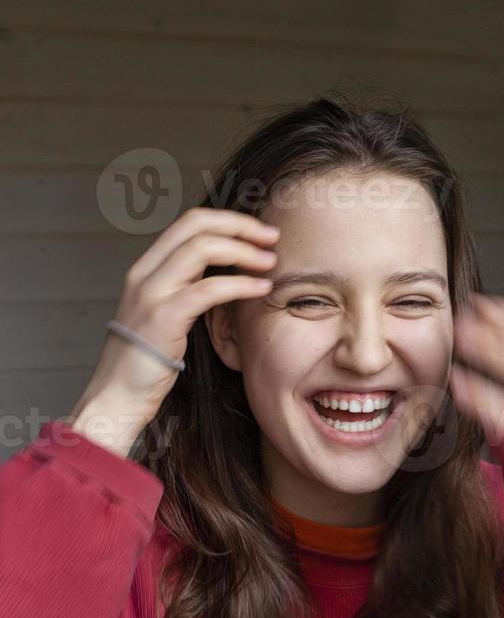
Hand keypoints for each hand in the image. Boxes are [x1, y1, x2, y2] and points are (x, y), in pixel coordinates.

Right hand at [71, 208, 278, 432]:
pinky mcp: (162, 318)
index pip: (188, 223)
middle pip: (196, 224)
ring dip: (243, 250)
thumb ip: (185, 289)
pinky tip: (261, 289)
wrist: (116, 397)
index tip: (258, 232)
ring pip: (202, 248)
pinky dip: (240, 285)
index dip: (227, 220)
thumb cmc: (145, 364)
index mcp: (146, 268)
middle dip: (240, 225)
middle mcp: (144, 273)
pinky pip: (208, 289)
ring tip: (271, 263)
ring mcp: (150, 293)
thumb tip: (222, 274)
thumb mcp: (164, 315)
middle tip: (272, 236)